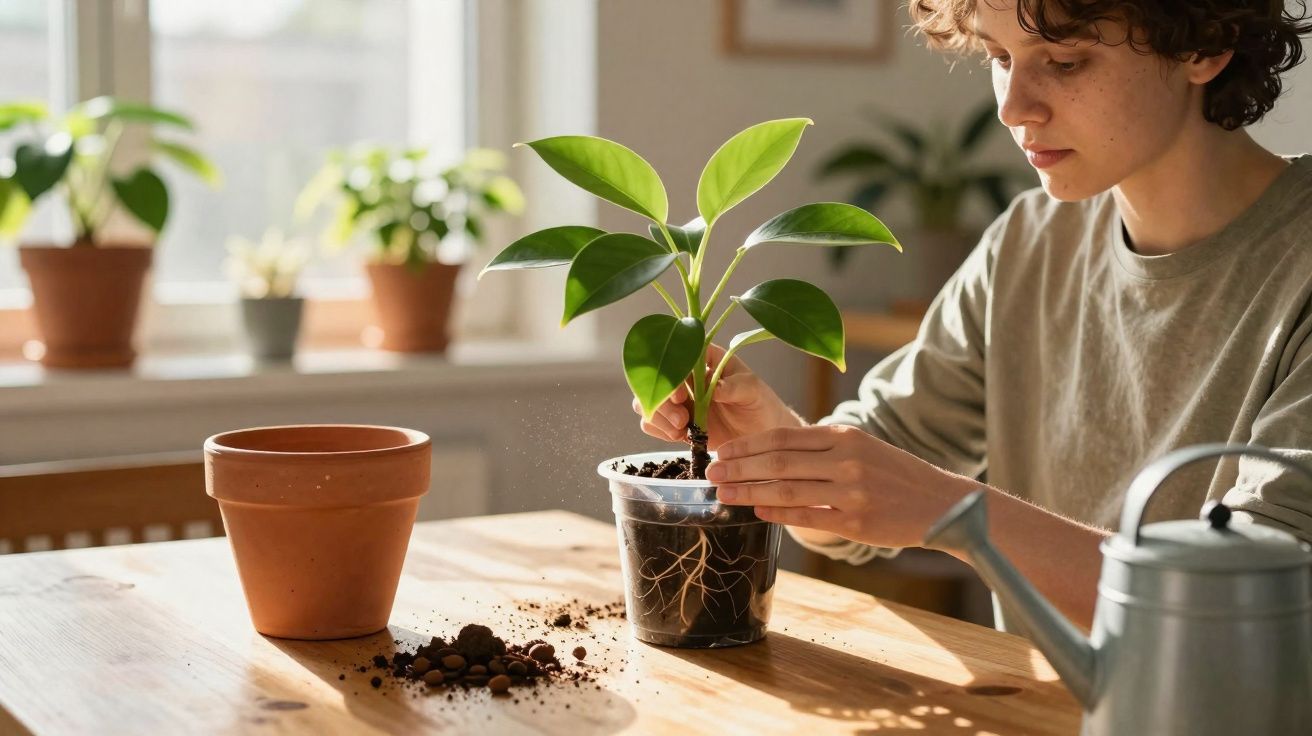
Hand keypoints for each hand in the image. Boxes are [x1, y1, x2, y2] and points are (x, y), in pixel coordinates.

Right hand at [633, 343, 799, 448]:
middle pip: (654, 380)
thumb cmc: (760, 403)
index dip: (671, 375)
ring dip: (658, 417)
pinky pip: (652, 423)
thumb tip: (716, 389)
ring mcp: (679, 400)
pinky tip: (680, 436)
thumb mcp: (753, 390)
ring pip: (647, 402)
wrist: (761, 433)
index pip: (676, 356)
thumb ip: (735, 386)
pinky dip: (659, 430)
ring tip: (681, 430)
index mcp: (703, 359)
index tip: (682, 395)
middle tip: (682, 419)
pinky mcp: (676, 422)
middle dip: (662, 401)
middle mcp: (686, 377)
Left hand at [705, 425, 969, 548]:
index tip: (722, 450)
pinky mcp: (856, 520)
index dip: (747, 445)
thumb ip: (822, 449)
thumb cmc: (897, 476)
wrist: (943, 504)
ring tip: (724, 493)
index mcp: (843, 436)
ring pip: (786, 488)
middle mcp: (845, 459)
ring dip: (749, 491)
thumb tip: (773, 455)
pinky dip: (777, 513)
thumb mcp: (863, 448)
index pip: (782, 436)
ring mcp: (851, 490)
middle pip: (778, 461)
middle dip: (739, 466)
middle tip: (711, 472)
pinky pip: (807, 515)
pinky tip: (757, 512)